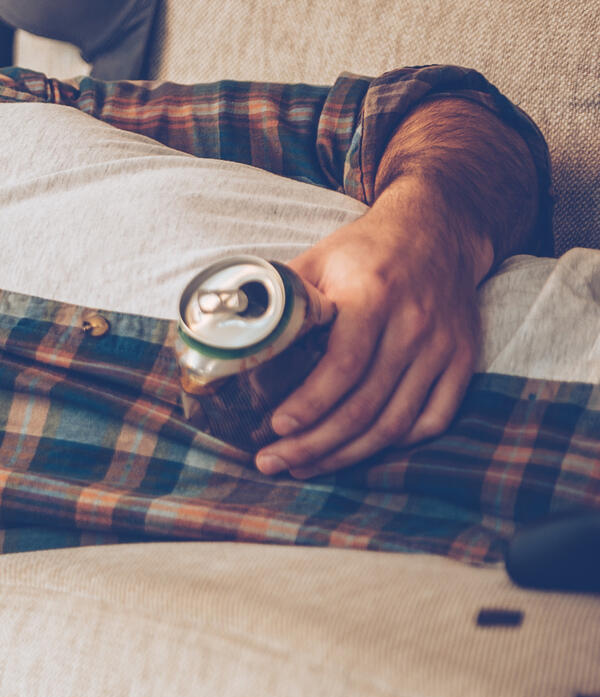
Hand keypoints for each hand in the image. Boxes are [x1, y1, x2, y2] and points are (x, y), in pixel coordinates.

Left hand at [255, 178, 486, 478]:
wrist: (439, 229)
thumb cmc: (366, 248)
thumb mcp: (319, 257)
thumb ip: (283, 296)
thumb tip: (234, 329)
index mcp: (373, 296)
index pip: (343, 365)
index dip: (310, 404)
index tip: (276, 427)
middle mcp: (413, 325)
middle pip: (365, 405)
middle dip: (315, 444)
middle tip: (275, 462)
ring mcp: (442, 346)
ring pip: (396, 422)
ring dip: (348, 454)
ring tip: (304, 467)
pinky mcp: (462, 360)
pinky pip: (433, 419)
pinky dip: (397, 443)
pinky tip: (359, 450)